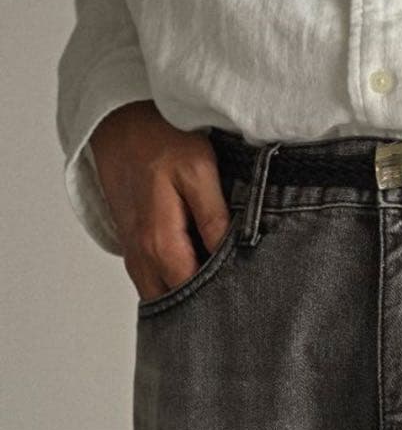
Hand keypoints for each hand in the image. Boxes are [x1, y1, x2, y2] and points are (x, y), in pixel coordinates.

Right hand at [89, 100, 229, 300]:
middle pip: (178, 304)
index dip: (223, 299)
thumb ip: (214, 217)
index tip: (251, 297)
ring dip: (191, 297)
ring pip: (163, 296)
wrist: (122, 123)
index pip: (194, 294)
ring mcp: (135, 255)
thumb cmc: (163, 141)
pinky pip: (155, 280)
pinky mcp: (135, 247)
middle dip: (207, 306)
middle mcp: (143, 257)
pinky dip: (177, 283)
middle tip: (243, 299)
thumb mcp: (199, 171)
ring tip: (226, 290)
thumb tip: (233, 254)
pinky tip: (203, 273)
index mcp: (161, 243)